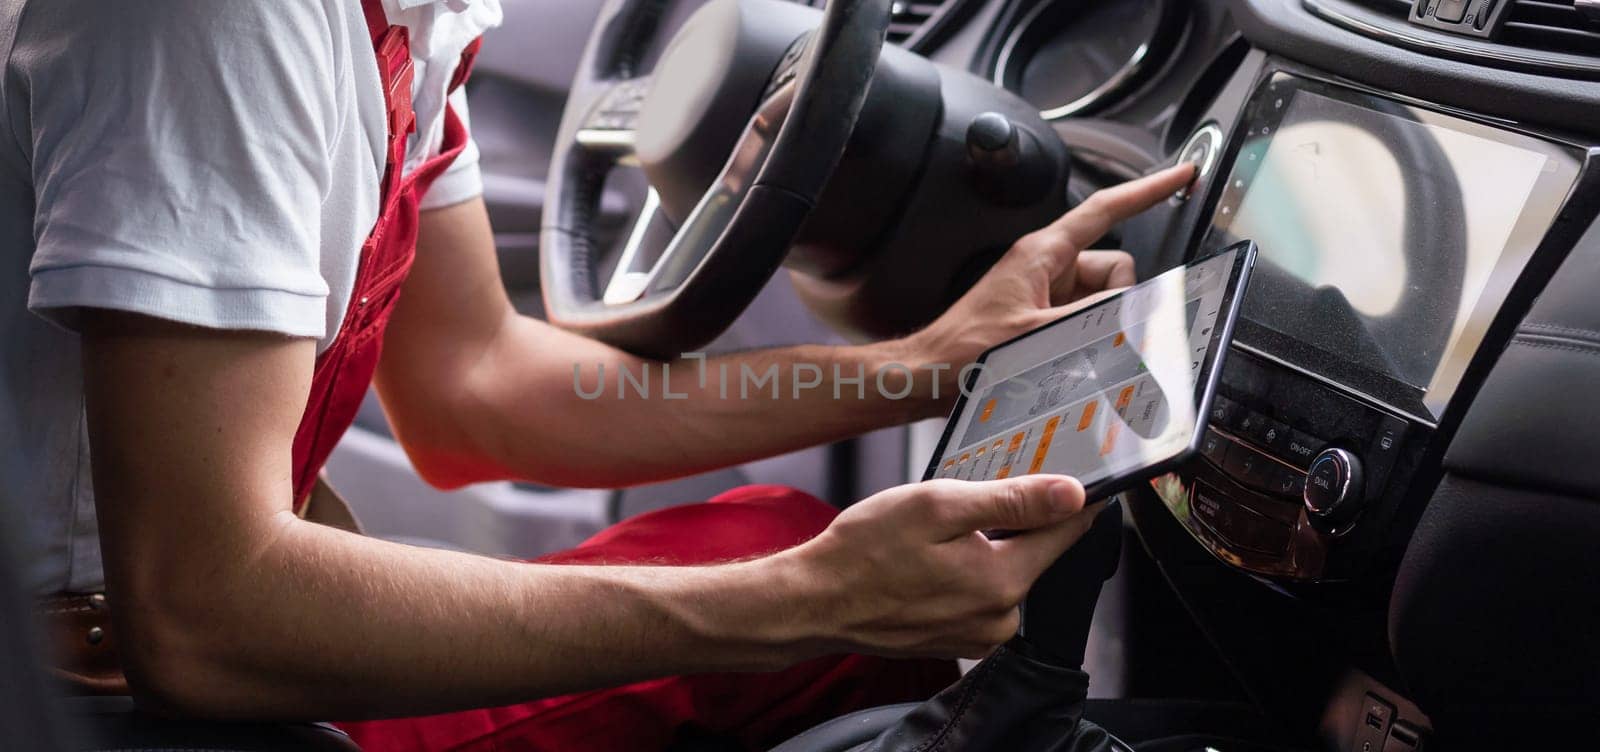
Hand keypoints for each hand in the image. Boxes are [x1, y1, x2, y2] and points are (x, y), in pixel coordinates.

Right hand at [786, 475, 1097, 658]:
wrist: (816, 601)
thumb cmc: (865, 550)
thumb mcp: (936, 506)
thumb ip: (1009, 501)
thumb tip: (1071, 494)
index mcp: (1002, 582)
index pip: (1066, 532)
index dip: (1071, 496)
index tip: (1071, 470)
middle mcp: (1000, 618)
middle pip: (1036, 553)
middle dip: (1016, 520)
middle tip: (972, 495)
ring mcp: (979, 635)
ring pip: (1007, 573)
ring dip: (989, 546)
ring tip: (941, 530)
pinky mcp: (959, 640)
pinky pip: (982, 596)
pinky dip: (968, 571)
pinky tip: (932, 558)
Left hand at [903, 164, 1196, 403]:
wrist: (930, 375)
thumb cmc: (964, 351)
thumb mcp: (1036, 334)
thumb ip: (1093, 320)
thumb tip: (1138, 308)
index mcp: (1043, 253)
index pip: (1106, 210)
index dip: (1148, 191)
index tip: (1182, 175)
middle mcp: (1047, 267)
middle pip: (1115, 268)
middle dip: (1116, 299)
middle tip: (1080, 330)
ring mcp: (1046, 293)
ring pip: (1105, 298)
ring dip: (1098, 324)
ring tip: (1057, 348)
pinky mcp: (1044, 317)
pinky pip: (1087, 319)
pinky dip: (1088, 338)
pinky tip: (1060, 359)